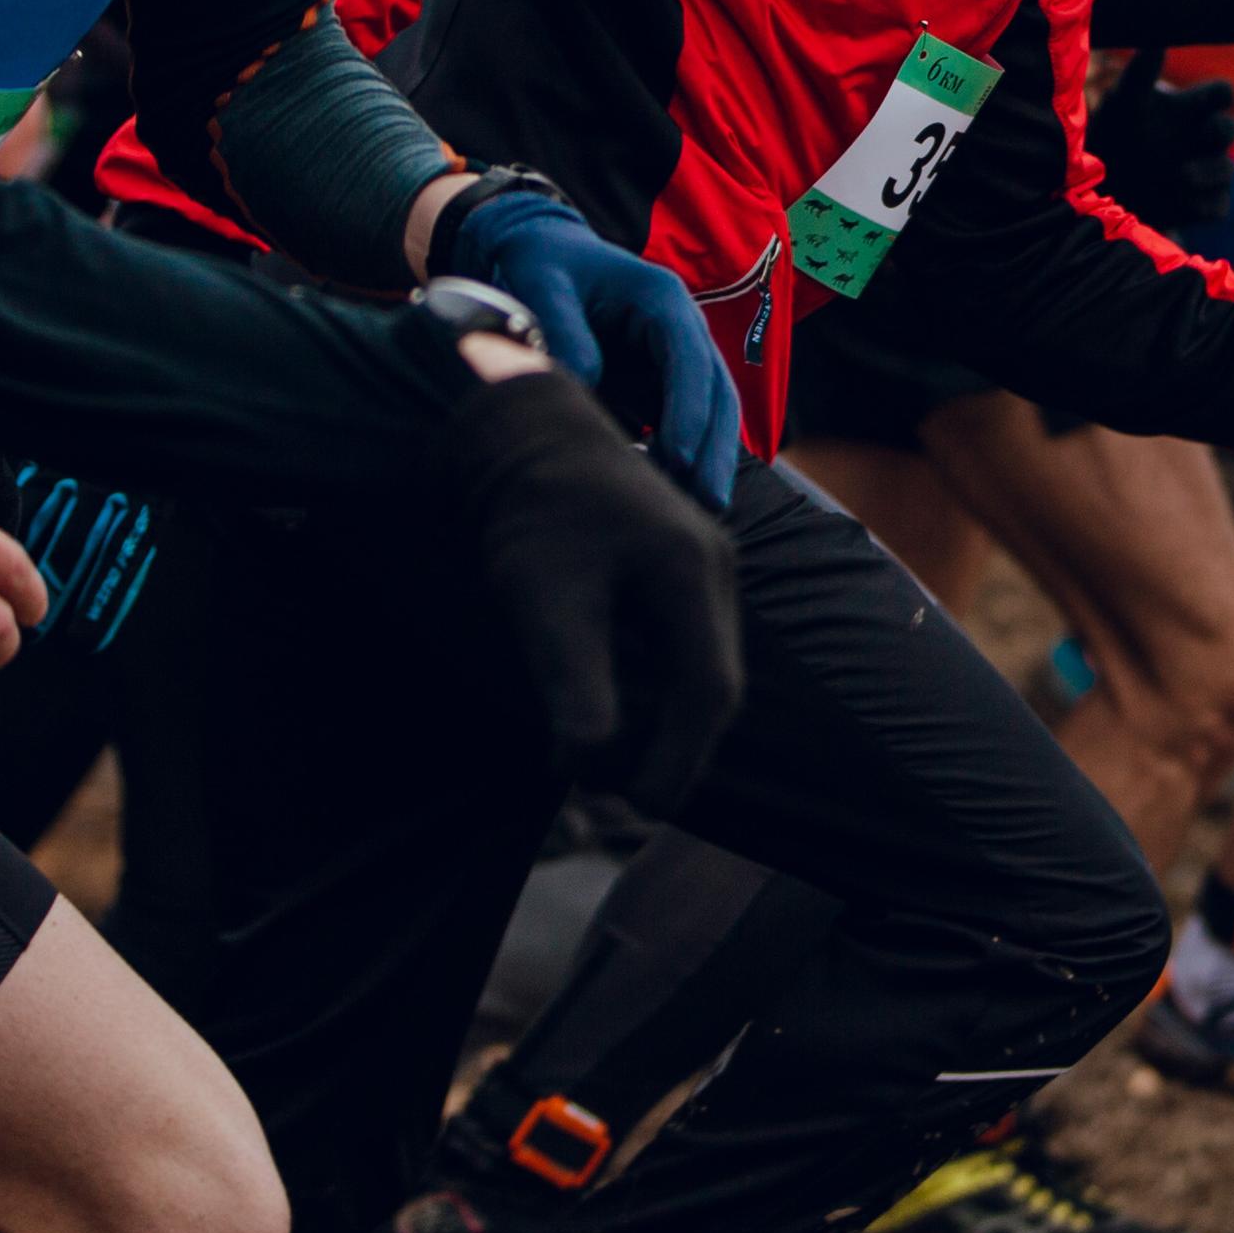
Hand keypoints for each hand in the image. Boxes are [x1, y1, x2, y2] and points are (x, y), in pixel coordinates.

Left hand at [430, 330, 742, 810]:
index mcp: (692, 573)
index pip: (710, 693)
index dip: (679, 761)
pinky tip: (614, 699)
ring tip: (616, 756)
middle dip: (676, 747)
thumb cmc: (530, 511)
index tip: (636, 804)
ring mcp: (700, 554)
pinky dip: (657, 682)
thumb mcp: (544, 606)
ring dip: (667, 717)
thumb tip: (590, 769)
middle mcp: (712, 563)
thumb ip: (577, 690)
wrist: (516, 427)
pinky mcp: (676, 554)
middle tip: (627, 794)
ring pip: (702, 660)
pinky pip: (683, 636)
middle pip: (716, 682)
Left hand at [432, 178, 742, 513]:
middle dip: (713, 449)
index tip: (678, 458)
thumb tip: (583, 388)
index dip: (688, 410)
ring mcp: (677, 356)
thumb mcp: (541, 284)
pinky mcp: (663, 380)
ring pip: (710, 412)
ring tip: (698, 510)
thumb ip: (562, 331)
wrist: (542, 253)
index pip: (689, 358)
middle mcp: (682, 328)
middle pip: (716, 392)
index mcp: (661, 298)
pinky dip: (686, 455)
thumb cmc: (543, 264)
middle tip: (706, 504)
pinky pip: (684, 420)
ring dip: (708, 459)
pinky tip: (673, 494)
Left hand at [1084, 68, 1233, 232]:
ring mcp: (1204, 174)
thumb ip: (1141, 72)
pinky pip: (1218, 206)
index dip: (1220, 93)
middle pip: (1230, 129)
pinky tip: (1183, 202)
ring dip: (1208, 172)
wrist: (1097, 191)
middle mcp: (1200, 139)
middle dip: (1220, 132)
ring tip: (1181, 175)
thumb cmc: (1112, 137)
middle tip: (1204, 133)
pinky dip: (1204, 204)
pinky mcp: (1201, 206)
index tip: (1201, 98)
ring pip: (1226, 171)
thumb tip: (1156, 38)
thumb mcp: (1123, 103)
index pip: (1222, 93)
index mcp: (1189, 109)